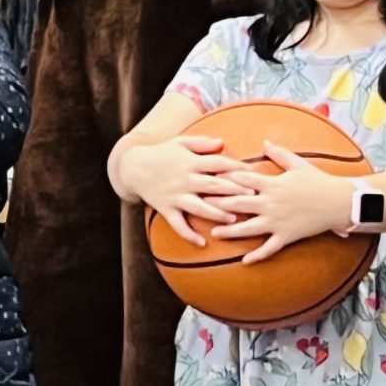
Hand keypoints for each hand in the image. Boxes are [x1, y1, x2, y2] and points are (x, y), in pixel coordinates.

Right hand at [121, 134, 248, 241]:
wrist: (132, 166)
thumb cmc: (161, 153)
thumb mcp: (180, 142)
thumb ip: (201, 143)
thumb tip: (222, 143)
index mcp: (190, 162)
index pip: (217, 163)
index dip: (236, 166)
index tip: (253, 171)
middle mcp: (184, 179)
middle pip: (213, 185)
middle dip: (233, 190)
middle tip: (252, 196)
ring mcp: (175, 196)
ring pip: (198, 207)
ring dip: (216, 213)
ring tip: (232, 219)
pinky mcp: (166, 208)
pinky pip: (177, 224)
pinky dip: (188, 235)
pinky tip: (201, 243)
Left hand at [216, 143, 354, 258]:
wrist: (339, 202)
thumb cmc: (318, 181)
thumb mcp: (298, 164)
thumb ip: (279, 154)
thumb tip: (264, 143)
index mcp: (272, 184)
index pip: (243, 180)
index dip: (225, 178)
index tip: (208, 178)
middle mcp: (271, 203)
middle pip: (240, 204)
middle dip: (219, 205)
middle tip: (200, 205)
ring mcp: (278, 221)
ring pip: (250, 228)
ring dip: (231, 232)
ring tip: (215, 234)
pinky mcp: (287, 236)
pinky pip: (270, 248)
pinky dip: (258, 255)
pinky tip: (244, 261)